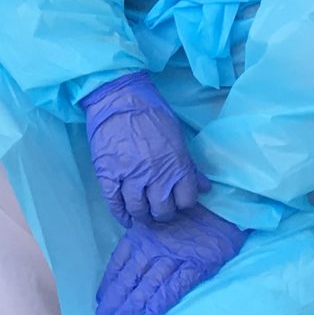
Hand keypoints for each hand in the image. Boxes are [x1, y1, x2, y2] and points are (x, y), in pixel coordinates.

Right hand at [79, 72, 208, 226]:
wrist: (119, 97)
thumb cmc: (152, 113)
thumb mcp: (177, 137)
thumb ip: (190, 166)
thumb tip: (204, 188)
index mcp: (176, 164)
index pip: (186, 201)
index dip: (183, 203)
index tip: (177, 201)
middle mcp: (155, 175)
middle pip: (163, 211)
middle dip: (163, 214)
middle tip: (159, 211)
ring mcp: (130, 176)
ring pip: (138, 210)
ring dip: (142, 217)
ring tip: (143, 215)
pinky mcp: (108, 174)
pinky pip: (114, 203)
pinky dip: (120, 214)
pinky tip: (125, 217)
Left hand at [93, 208, 246, 314]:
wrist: (223, 206)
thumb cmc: (189, 213)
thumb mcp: (159, 221)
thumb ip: (144, 238)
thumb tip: (127, 263)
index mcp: (142, 234)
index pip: (120, 261)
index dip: (109, 281)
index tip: (101, 299)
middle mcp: (154, 245)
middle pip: (130, 276)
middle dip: (116, 298)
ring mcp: (175, 255)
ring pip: (149, 283)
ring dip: (134, 303)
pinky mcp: (197, 264)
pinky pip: (178, 283)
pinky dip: (164, 297)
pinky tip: (152, 311)